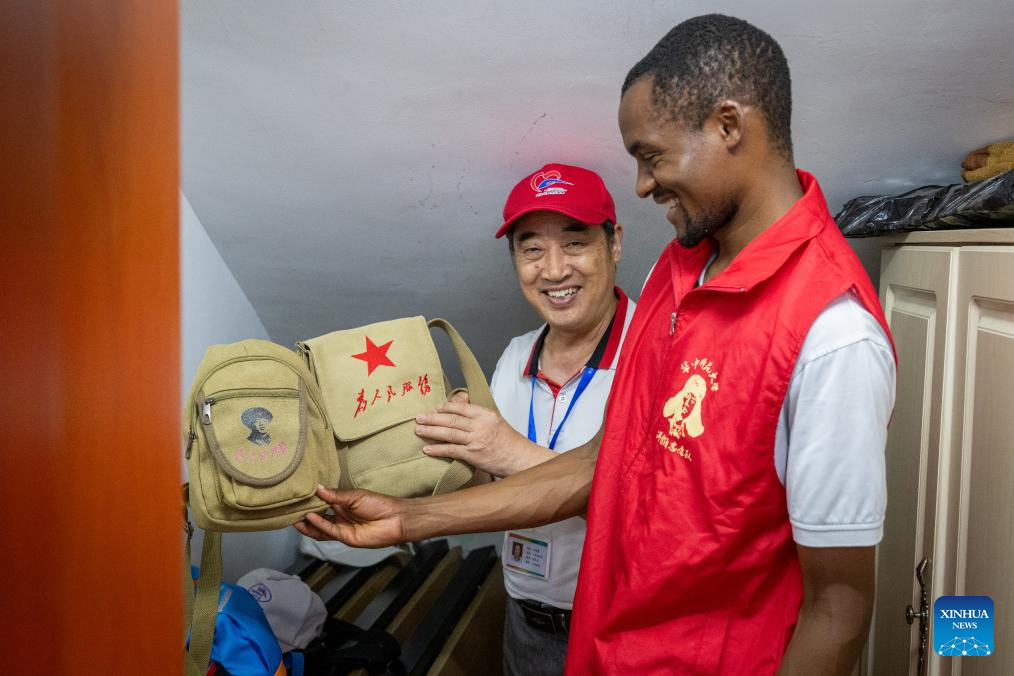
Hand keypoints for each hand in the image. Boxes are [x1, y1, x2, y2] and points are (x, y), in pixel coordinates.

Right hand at [294, 485, 407, 547]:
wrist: (395, 519)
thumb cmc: (379, 504)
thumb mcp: (355, 496)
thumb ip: (335, 495)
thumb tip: (317, 488)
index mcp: (342, 503)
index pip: (322, 502)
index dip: (310, 500)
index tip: (297, 494)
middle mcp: (339, 515)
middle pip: (318, 515)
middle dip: (304, 512)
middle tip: (290, 507)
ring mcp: (341, 527)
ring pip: (319, 526)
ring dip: (306, 522)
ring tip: (293, 515)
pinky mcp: (344, 537)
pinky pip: (328, 531)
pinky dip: (317, 525)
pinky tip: (308, 517)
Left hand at [415, 401, 552, 476]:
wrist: (520, 458)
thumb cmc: (510, 442)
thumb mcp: (496, 422)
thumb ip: (479, 416)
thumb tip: (461, 409)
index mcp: (486, 414)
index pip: (462, 407)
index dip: (446, 407)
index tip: (436, 407)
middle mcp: (480, 425)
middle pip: (451, 419)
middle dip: (433, 418)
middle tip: (419, 417)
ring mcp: (476, 440)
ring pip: (448, 433)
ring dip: (431, 431)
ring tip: (418, 429)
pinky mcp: (473, 455)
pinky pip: (451, 450)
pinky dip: (437, 449)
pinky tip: (427, 449)